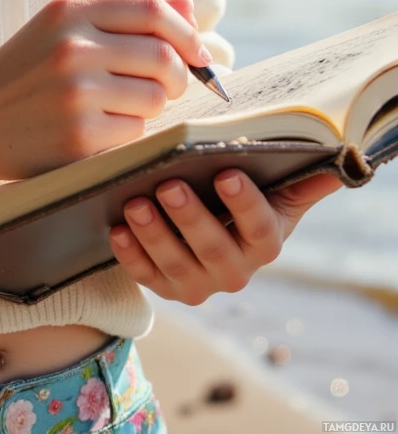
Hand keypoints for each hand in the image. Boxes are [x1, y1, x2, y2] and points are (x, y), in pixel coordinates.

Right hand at [0, 0, 211, 184]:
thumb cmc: (24, 72)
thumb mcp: (63, 30)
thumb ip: (125, 17)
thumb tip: (189, 6)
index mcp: (70, 10)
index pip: (153, 10)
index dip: (186, 31)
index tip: (196, 51)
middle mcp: (73, 46)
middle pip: (164, 57)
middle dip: (180, 75)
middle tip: (169, 87)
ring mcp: (75, 93)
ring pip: (155, 98)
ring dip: (151, 107)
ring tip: (120, 106)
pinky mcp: (79, 136)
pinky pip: (135, 131)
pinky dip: (128, 132)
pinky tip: (99, 129)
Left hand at [108, 165, 344, 303]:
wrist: (210, 230)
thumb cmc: (241, 199)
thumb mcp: (273, 190)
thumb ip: (300, 180)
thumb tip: (335, 163)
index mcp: (265, 242)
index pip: (260, 227)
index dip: (244, 203)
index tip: (226, 173)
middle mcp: (235, 271)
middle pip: (214, 249)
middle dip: (191, 218)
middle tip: (168, 185)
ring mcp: (199, 283)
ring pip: (176, 264)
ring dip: (154, 234)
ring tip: (134, 201)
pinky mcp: (166, 287)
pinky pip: (146, 276)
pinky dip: (130, 255)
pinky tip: (116, 229)